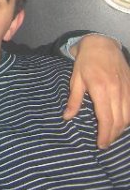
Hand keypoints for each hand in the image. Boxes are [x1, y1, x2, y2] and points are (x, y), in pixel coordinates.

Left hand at [64, 34, 129, 148]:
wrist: (102, 45)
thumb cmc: (85, 62)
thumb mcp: (75, 80)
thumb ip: (74, 100)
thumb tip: (67, 117)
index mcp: (101, 90)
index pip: (106, 119)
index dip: (104, 135)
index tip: (100, 144)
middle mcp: (117, 91)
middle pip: (119, 121)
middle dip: (113, 135)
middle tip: (105, 143)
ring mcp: (127, 89)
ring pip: (128, 116)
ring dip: (121, 129)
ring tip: (111, 135)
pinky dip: (128, 118)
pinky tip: (120, 122)